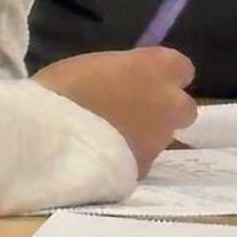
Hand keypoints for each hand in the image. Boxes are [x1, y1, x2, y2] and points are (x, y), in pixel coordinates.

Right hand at [34, 48, 195, 176]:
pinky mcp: (144, 170)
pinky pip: (140, 161)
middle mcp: (169, 103)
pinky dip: (127, 160)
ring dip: (144, 136)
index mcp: (157, 67)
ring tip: (109, 139)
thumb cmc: (64, 88)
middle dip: (163, 111)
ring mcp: (160, 140)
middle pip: (182, 108)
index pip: (181, 68)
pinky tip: (102, 159)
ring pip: (162, 137)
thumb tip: (125, 83)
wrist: (53, 137)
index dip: (160, 76)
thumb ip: (122, 74)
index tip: (141, 80)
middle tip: (131, 112)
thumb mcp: (94, 65)